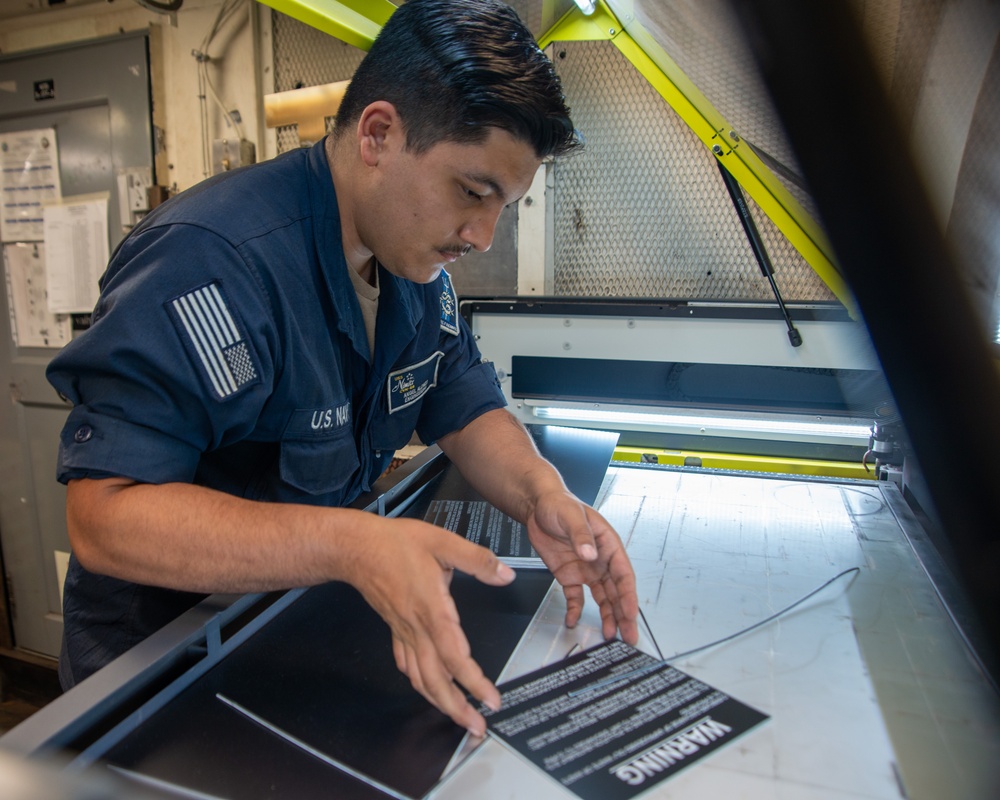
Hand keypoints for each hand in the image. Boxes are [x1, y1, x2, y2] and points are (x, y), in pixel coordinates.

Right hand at [349, 517, 515, 736]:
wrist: (355, 547)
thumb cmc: (395, 543)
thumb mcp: (442, 542)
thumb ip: (477, 559)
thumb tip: (505, 574)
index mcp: (432, 608)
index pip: (455, 656)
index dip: (473, 682)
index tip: (490, 699)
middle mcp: (416, 626)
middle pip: (436, 679)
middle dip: (457, 708)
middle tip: (477, 726)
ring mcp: (404, 631)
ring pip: (421, 677)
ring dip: (440, 702)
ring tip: (458, 717)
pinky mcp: (396, 628)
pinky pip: (407, 664)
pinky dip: (419, 682)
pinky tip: (427, 687)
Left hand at [525, 491, 638, 644]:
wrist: (538, 506)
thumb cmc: (560, 504)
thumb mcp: (572, 516)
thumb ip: (581, 535)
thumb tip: (590, 554)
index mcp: (608, 545)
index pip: (623, 575)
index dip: (628, 596)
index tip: (631, 613)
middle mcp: (601, 561)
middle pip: (616, 592)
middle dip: (624, 614)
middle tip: (629, 635)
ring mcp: (586, 570)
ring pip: (601, 598)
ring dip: (607, 616)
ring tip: (609, 634)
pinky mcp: (570, 575)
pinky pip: (576, 597)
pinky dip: (575, 610)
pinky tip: (573, 620)